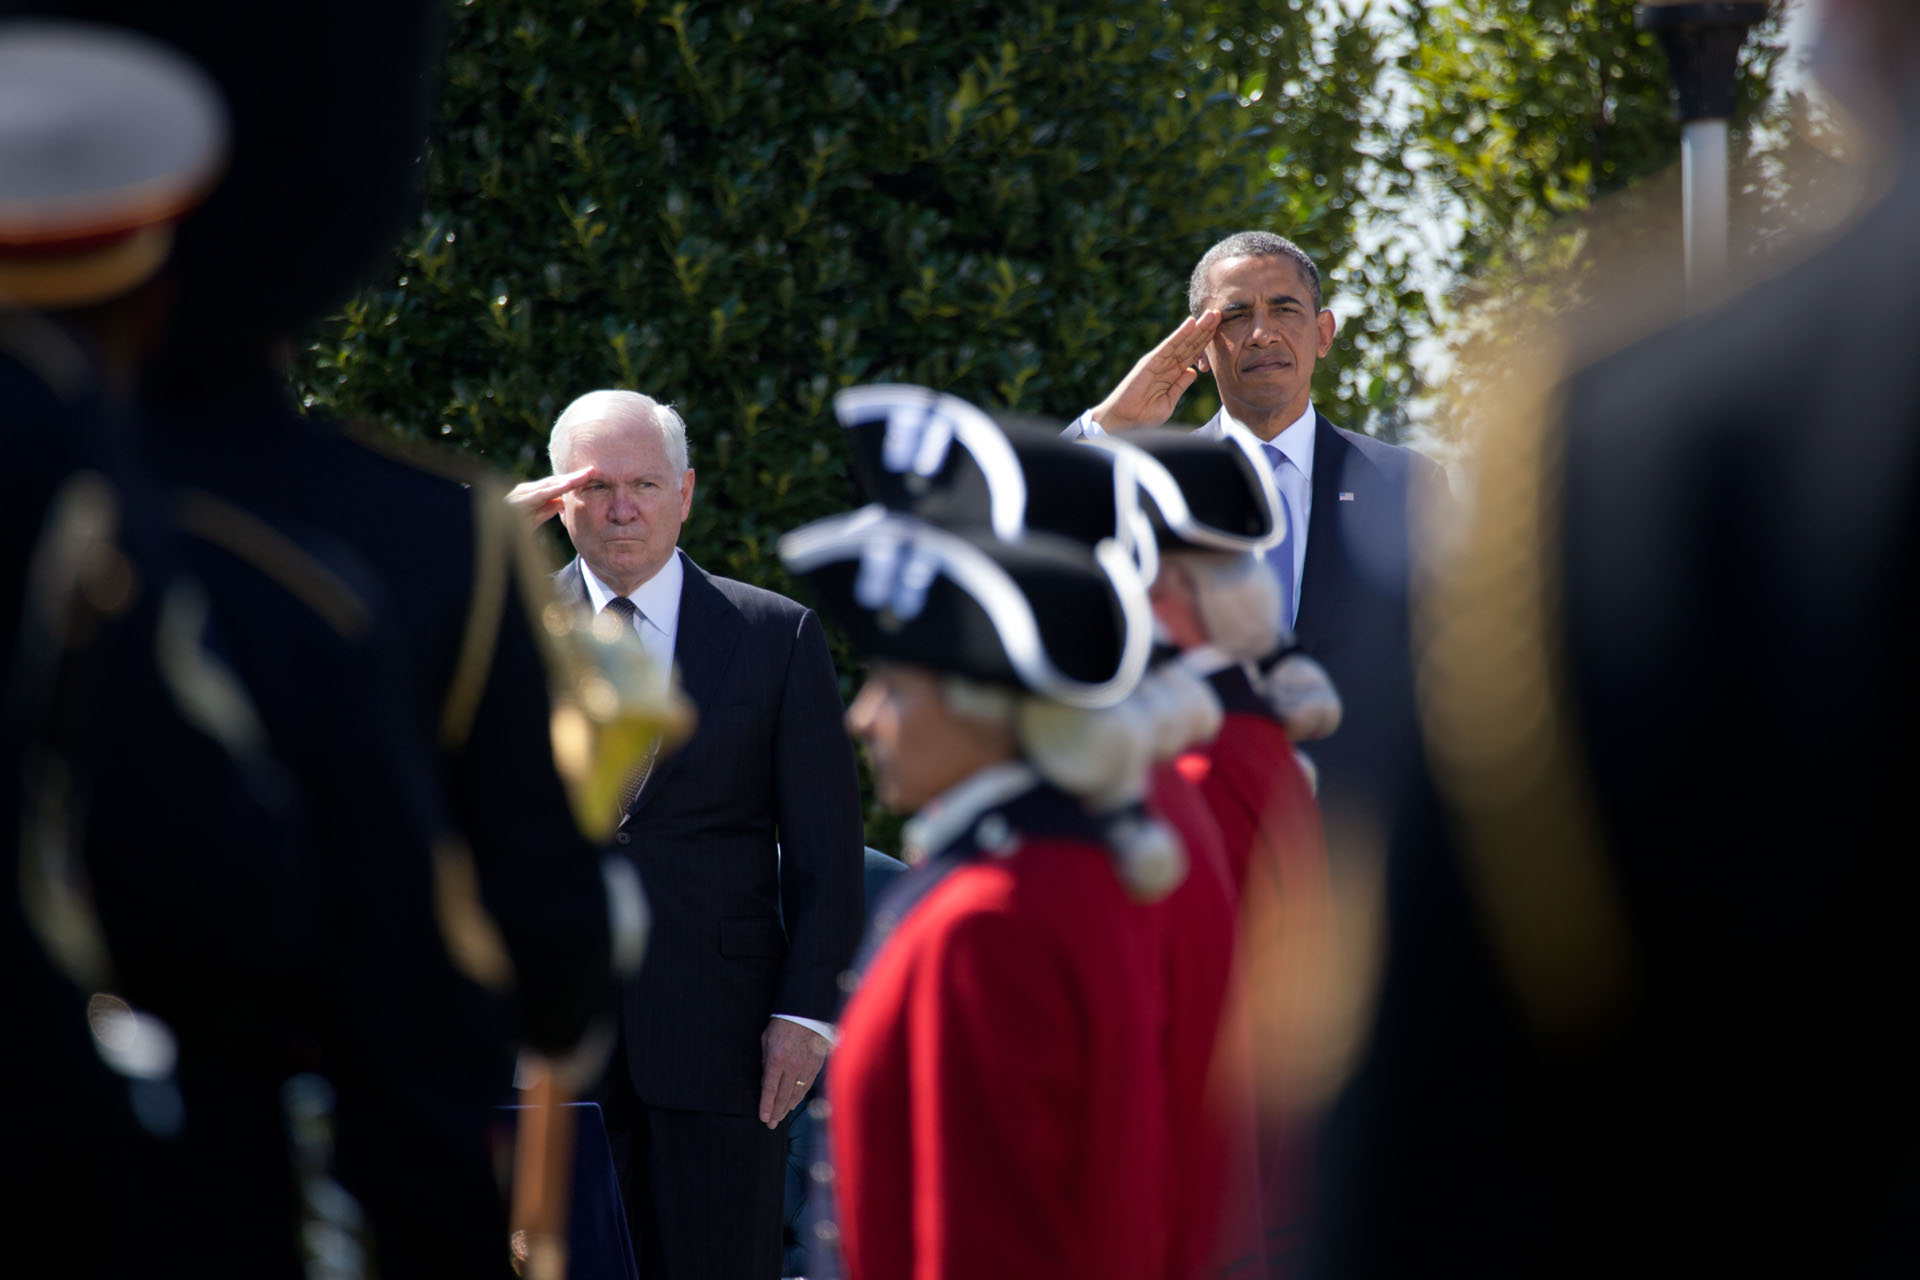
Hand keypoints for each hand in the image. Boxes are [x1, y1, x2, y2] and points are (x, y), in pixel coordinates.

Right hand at [505, 466, 594, 527]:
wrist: (488, 537)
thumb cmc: (508, 531)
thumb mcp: (532, 520)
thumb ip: (546, 510)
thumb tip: (561, 501)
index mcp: (531, 494)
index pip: (556, 485)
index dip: (573, 481)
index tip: (591, 476)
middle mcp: (525, 490)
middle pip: (555, 481)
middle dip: (575, 476)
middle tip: (594, 470)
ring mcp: (520, 494)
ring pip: (549, 485)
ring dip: (569, 480)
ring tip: (586, 474)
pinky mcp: (517, 502)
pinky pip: (539, 494)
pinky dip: (554, 489)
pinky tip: (567, 485)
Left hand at [758, 1018, 829, 1128]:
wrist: (805, 1013)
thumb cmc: (782, 1024)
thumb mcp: (766, 1041)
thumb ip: (765, 1062)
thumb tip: (766, 1081)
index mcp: (777, 1059)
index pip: (770, 1089)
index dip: (766, 1105)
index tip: (763, 1118)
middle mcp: (792, 1066)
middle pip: (783, 1095)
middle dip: (776, 1112)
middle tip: (771, 1125)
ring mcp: (805, 1067)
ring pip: (796, 1093)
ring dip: (787, 1107)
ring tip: (780, 1118)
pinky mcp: (815, 1065)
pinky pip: (807, 1086)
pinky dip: (799, 1097)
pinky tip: (793, 1104)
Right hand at [1090, 310, 1220, 431]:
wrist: (1124, 420)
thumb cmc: (1144, 415)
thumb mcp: (1169, 400)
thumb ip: (1180, 385)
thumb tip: (1193, 372)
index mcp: (1172, 374)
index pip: (1192, 354)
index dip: (1205, 342)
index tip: (1219, 330)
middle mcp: (1166, 364)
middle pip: (1189, 344)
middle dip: (1205, 330)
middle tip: (1219, 314)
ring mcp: (1158, 361)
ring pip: (1182, 341)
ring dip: (1197, 327)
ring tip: (1211, 314)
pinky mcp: (1150, 361)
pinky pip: (1168, 345)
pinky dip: (1180, 333)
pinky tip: (1191, 322)